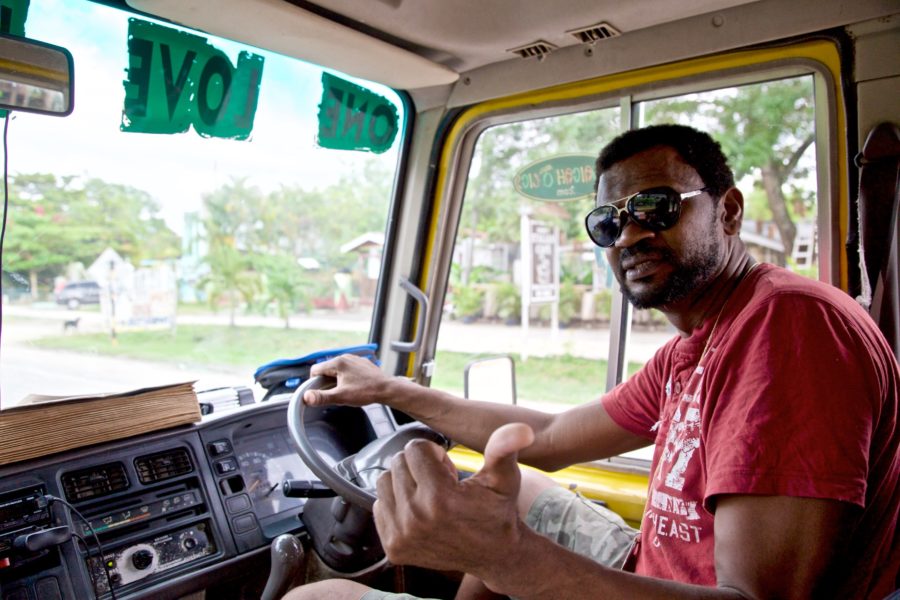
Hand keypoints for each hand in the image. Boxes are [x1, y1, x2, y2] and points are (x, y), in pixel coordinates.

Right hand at [303, 354, 393, 407]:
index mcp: (338, 362)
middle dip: (327, 382)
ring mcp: (355, 359)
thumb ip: (322, 397)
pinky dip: (347, 377)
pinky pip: (348, 369)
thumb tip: (306, 397)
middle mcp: (345, 357)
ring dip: (337, 380)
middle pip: (326, 369)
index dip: (314, 383)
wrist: (387, 389)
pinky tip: (355, 386)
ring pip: (337, 370)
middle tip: (335, 393)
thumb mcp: (341, 397)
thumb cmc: (366, 392)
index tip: (320, 392)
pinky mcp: (362, 363)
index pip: (315, 370)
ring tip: (346, 391)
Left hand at [373, 423, 534, 579]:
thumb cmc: (497, 511)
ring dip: (404, 482)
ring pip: (384, 482)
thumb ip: (505, 449)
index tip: (448, 469)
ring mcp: (401, 536)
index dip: (433, 453)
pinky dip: (396, 503)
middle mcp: (415, 519)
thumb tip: (523, 429)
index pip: (414, 449)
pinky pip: (379, 506)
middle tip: (440, 482)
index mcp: (439, 499)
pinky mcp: (393, 548)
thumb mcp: (504, 478)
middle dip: (417, 465)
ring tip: (428, 494)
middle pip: (397, 463)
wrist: (494, 555)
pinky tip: (419, 511)